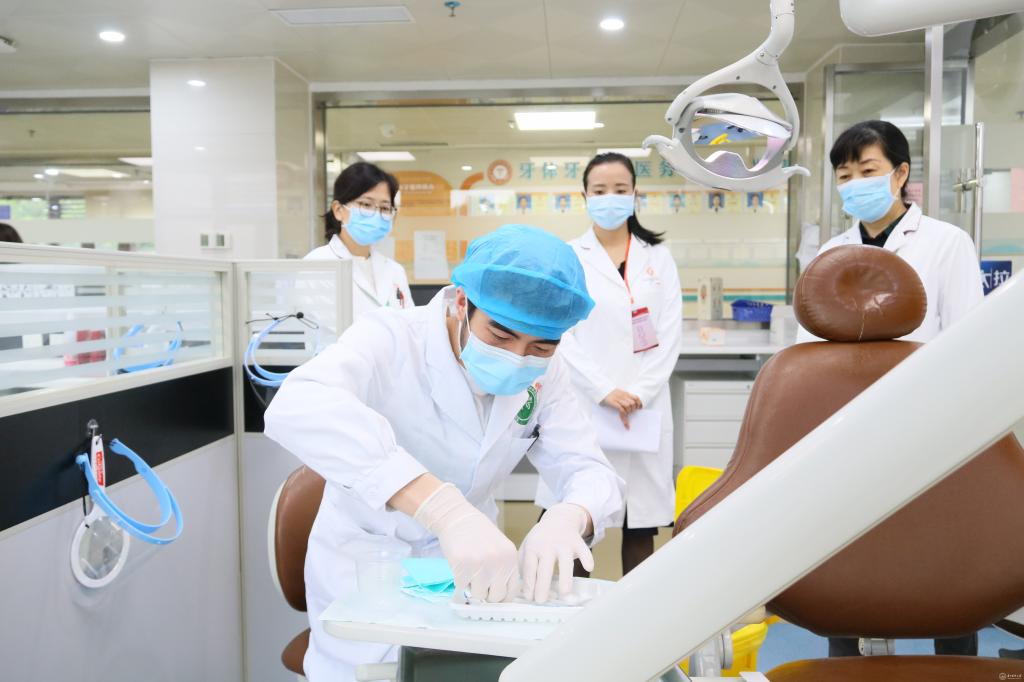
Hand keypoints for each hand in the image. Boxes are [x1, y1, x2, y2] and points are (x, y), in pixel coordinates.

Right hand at [413, 483, 517, 601]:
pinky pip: (462, 586)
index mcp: (510, 558)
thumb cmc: (478, 534)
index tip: (493, 593)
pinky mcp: (462, 565)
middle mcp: (498, 562)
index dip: (501, 595)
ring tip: (469, 570)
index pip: (511, 591)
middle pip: (495, 597)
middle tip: (479, 582)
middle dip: (486, 594)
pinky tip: (460, 565)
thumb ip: (503, 569)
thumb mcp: (499, 548)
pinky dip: (459, 580)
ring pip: (478, 595)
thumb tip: (500, 596)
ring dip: (472, 587)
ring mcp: (480, 564)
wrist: (458, 518)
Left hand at [519, 503, 593, 602]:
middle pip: (544, 568)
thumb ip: (523, 565)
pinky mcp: (577, 542)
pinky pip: (584, 550)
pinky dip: (587, 558)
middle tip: (541, 600)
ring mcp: (563, 544)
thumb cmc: (540, 539)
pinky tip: (589, 567)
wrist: (558, 519)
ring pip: (565, 562)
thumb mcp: (527, 546)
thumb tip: (524, 589)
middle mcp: (547, 545)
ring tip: (564, 593)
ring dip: (565, 578)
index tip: (530, 597)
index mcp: (533, 547)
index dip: (529, 584)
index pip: (529, 568)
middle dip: (542, 586)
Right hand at [601, 388, 642, 428]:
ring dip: (628, 412)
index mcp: (624, 393)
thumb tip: (630, 405)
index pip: (635, 397)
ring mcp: (617, 399)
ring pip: (628, 406)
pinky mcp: (612, 402)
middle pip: (632, 403)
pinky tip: (625, 424)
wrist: (599, 389)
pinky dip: (624, 418)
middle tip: (630, 412)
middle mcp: (622, 395)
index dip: (639, 403)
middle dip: (633, 409)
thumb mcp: (617, 393)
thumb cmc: (608, 394)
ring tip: (626, 414)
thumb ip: (623, 397)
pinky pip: (621, 410)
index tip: (639, 408)